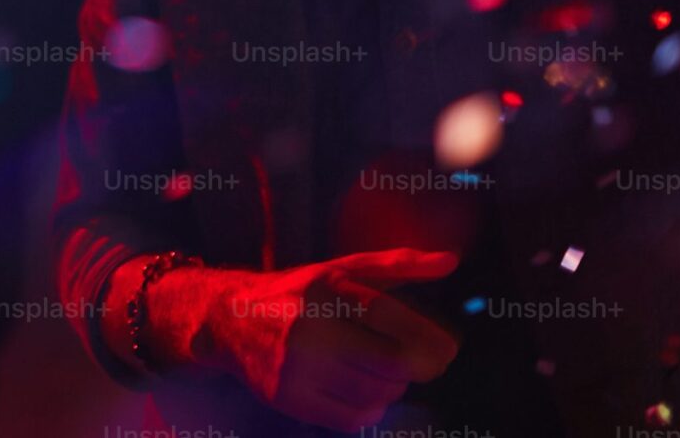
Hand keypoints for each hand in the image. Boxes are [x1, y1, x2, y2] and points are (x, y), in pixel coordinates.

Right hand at [183, 249, 459, 429]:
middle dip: (414, 367)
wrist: (230, 320)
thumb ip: (397, 264)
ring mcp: (297, 367)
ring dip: (392, 387)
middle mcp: (310, 328)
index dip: (429, 339)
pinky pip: (353, 418)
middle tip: (413, 361)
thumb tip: (450, 261)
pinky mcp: (289, 398)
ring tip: (381, 371)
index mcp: (326, 289)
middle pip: (391, 364)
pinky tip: (360, 390)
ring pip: (377, 394)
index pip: (390, 317)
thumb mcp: (342, 269)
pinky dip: (369, 408)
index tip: (448, 349)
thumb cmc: (298, 293)